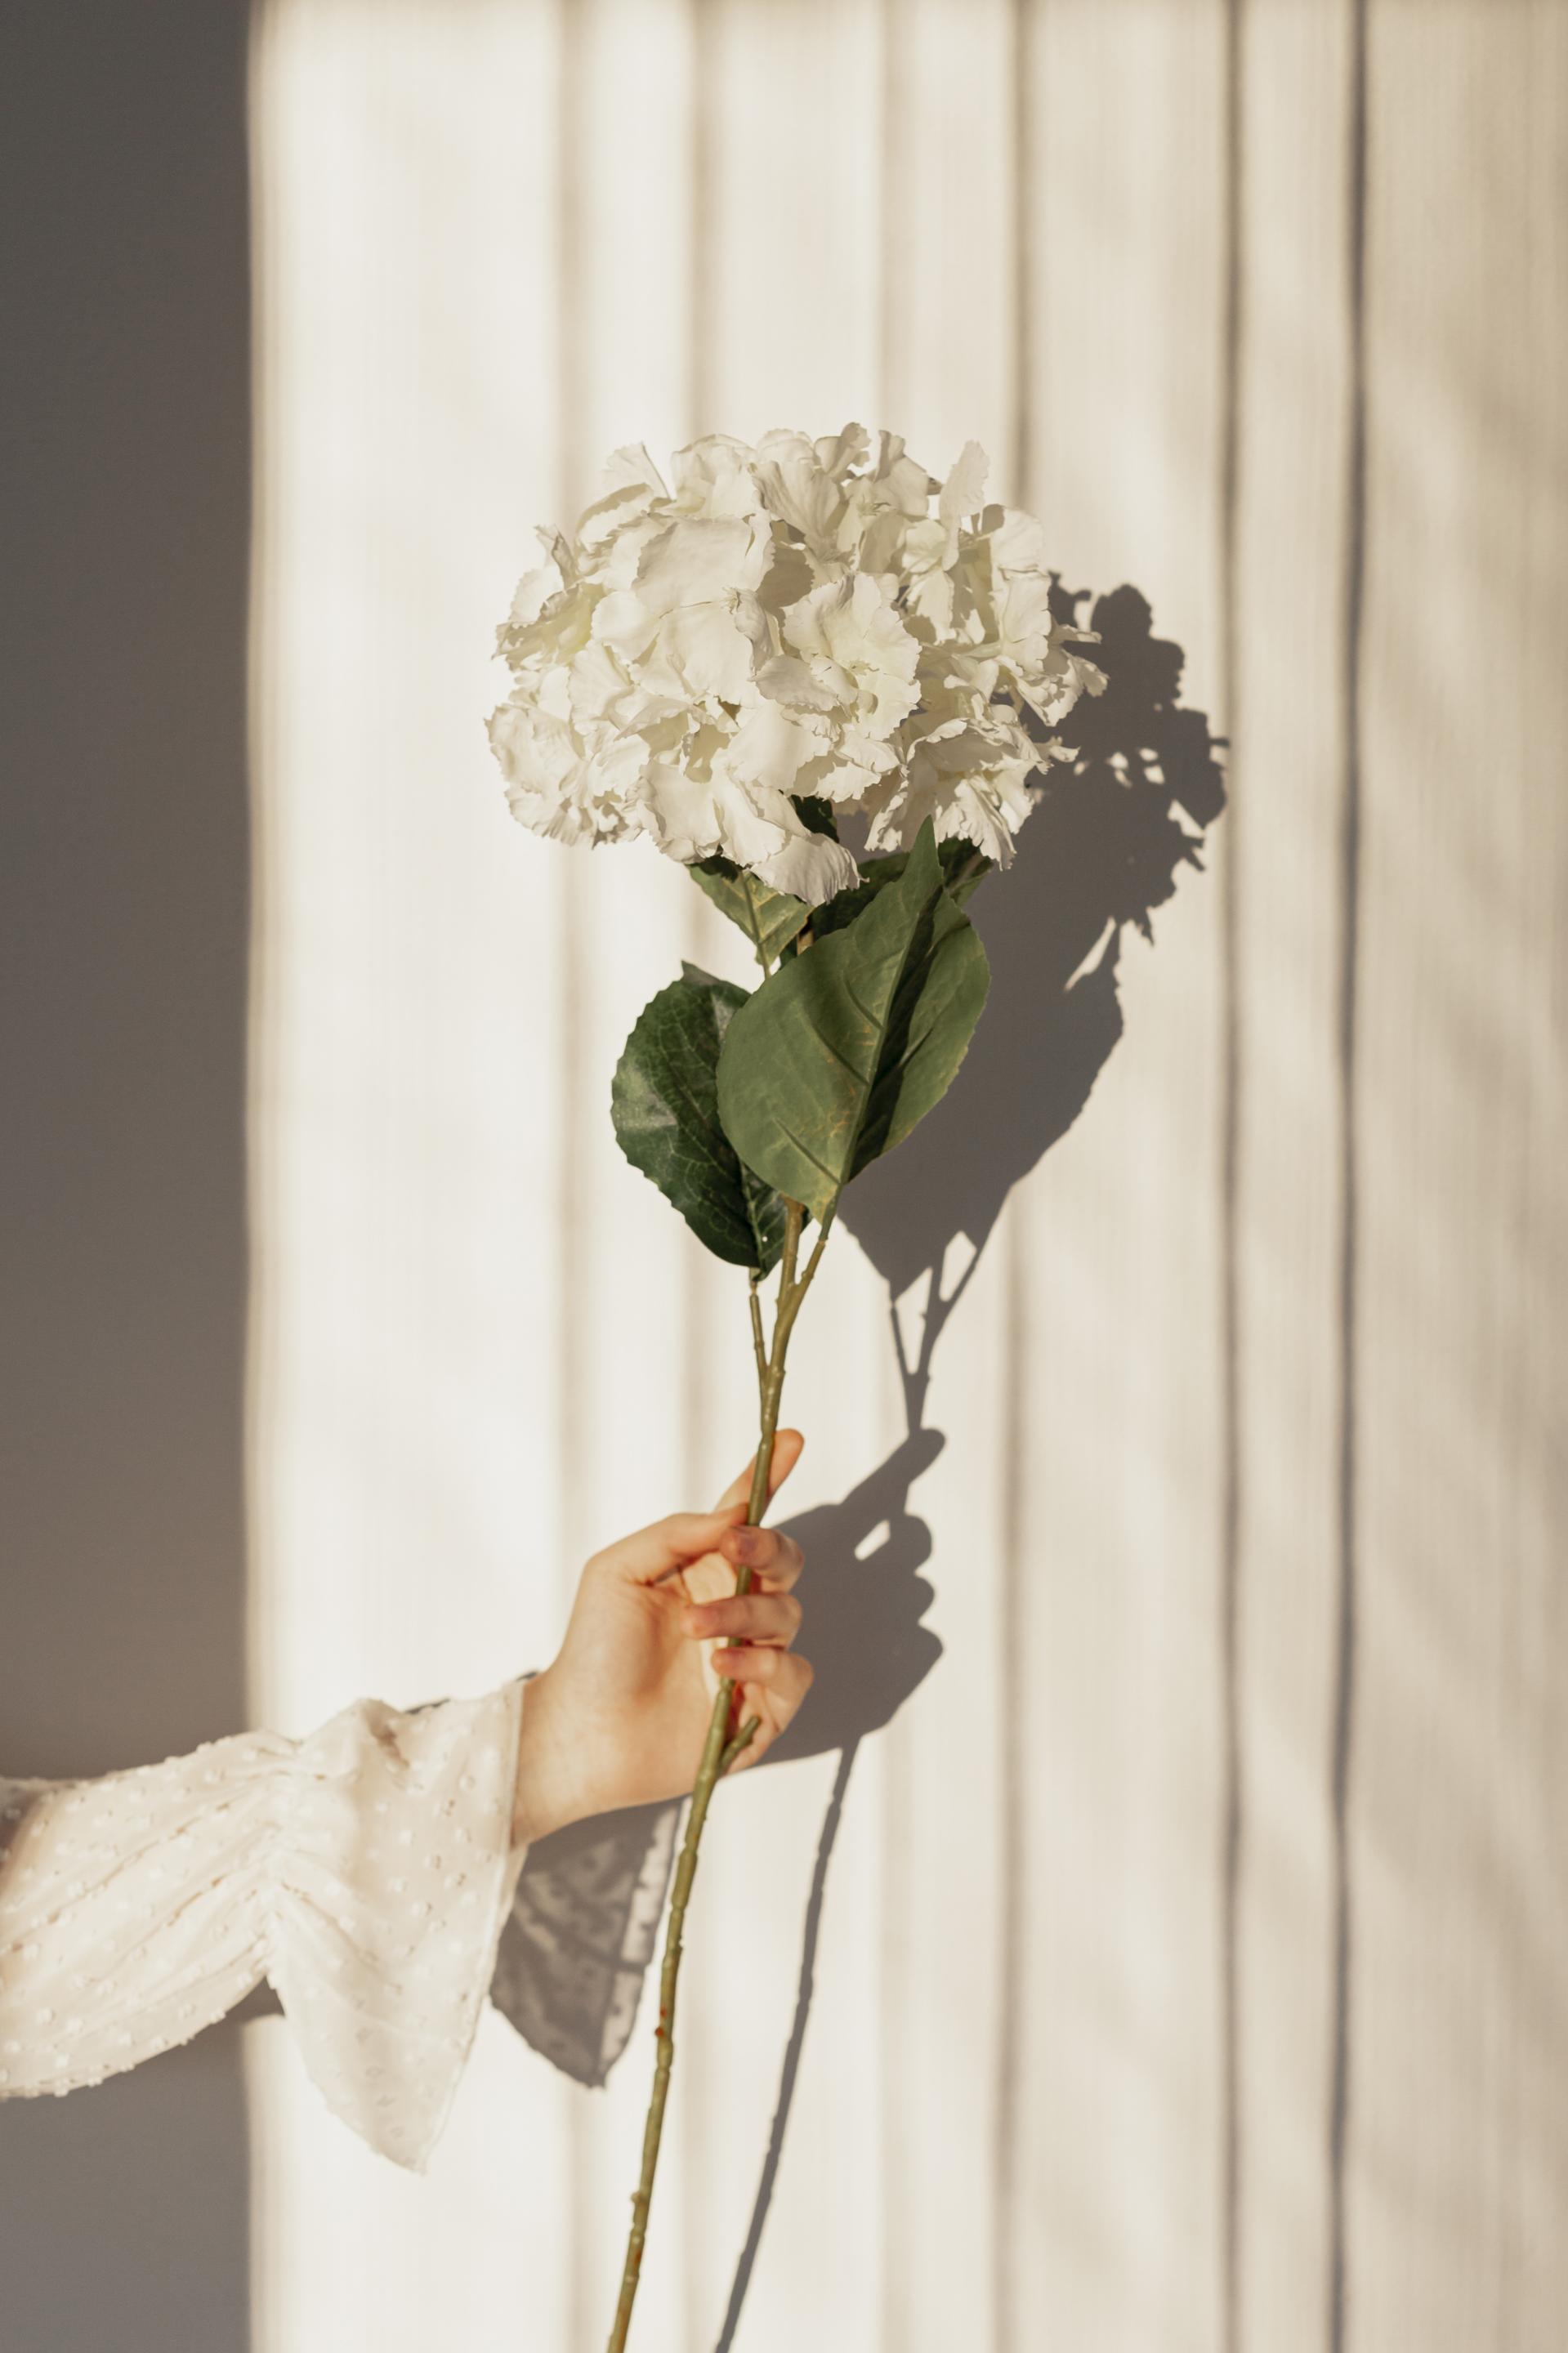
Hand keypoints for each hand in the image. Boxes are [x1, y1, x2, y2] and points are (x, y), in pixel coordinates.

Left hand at [512, 1433, 811, 1843]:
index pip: (746, 1518)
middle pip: (785, 1560)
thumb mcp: (618, 1570)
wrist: (581, 1730)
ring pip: (787, 1614)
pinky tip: (719, 1667)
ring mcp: (751, 1657)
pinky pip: (793, 1675)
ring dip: (744, 1611)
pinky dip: (763, 1664)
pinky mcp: (761, 1709)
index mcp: (702, 1571)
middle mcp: (733, 1608)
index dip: (770, 1478)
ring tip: (695, 1629)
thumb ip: (677, 1533)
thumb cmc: (593, 1650)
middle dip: (769, 1545)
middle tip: (736, 1546)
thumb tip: (733, 1515)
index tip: (789, 1438)